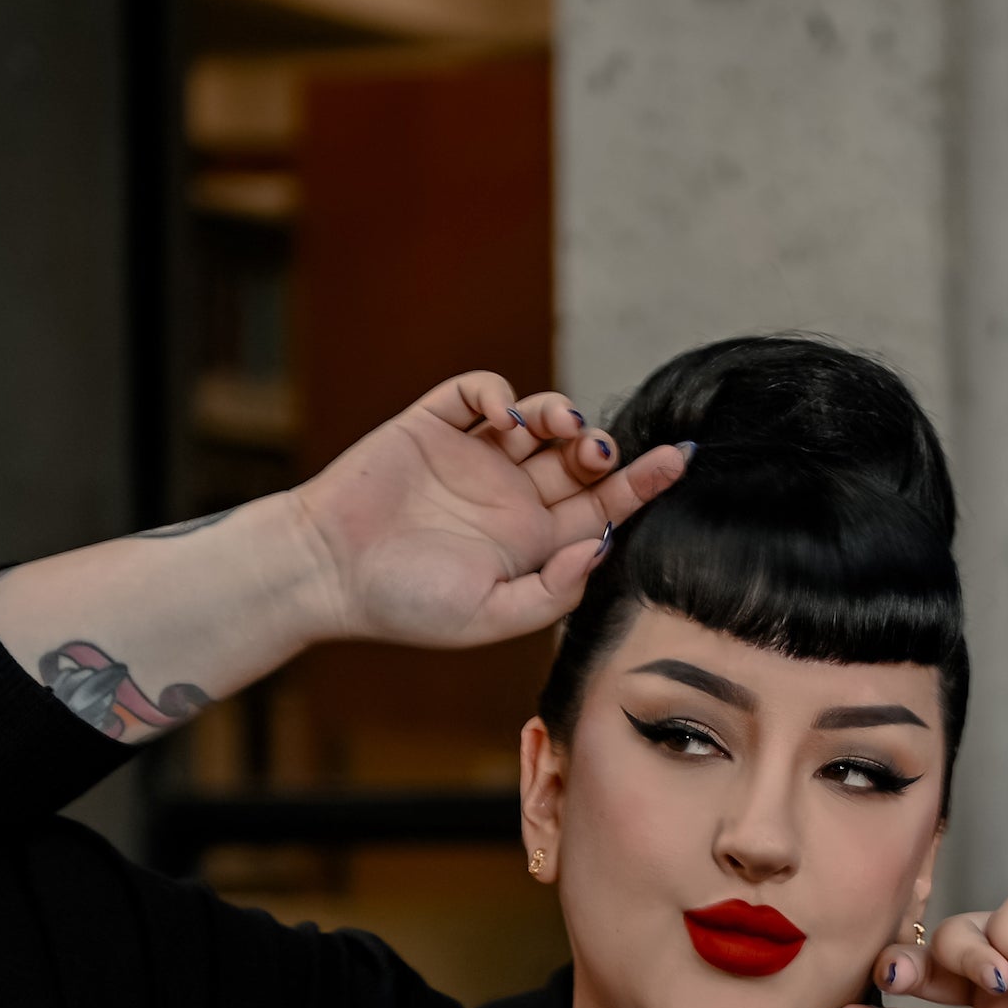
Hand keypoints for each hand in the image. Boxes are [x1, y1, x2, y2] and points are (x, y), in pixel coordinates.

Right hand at [296, 372, 688, 647]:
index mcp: (532, 544)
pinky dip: (500, 393)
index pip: (602, 509)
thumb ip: (554, 588)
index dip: (642, 483)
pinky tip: (504, 417)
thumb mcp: (490, 614)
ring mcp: (474, 458)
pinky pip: (479, 393)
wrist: (327, 573)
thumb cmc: (406, 605)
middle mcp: (510, 497)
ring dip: (562, 415)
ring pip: (540, 421)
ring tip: (561, 430)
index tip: (679, 461)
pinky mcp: (434, 425)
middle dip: (603, 450)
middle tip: (598, 453)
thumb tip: (603, 545)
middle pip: (579, 461)